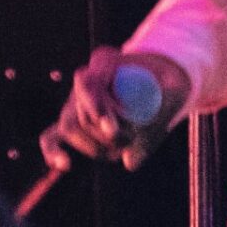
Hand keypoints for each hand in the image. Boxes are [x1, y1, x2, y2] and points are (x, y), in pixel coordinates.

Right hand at [39, 47, 189, 172]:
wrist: (161, 81)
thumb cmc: (168, 82)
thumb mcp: (174, 92)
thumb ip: (159, 120)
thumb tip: (130, 163)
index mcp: (105, 61)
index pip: (90, 84)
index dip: (98, 108)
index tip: (113, 131)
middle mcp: (84, 80)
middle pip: (80, 111)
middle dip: (102, 135)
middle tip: (128, 143)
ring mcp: (75, 101)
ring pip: (69, 127)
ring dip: (94, 147)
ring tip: (120, 150)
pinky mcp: (71, 121)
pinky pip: (52, 137)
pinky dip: (54, 151)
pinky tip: (64, 164)